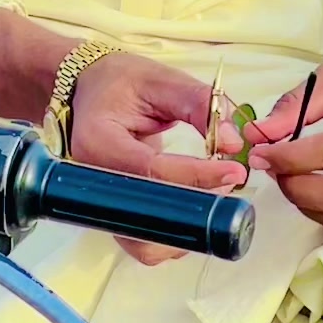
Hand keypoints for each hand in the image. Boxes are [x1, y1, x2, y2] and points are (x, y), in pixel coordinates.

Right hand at [71, 54, 246, 265]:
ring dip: (186, 229)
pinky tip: (196, 207)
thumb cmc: (121, 82)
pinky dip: (174, 234)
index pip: (150, 171)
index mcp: (97, 142)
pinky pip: (144, 240)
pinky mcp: (114, 213)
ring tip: (214, 193)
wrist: (88, 90)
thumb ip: (199, 105)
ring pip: (145, 242)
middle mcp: (91, 182)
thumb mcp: (161, 79)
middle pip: (146, 216)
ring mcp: (100, 204)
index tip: (233, 170)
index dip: (196, 176)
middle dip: (194, 208)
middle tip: (228, 182)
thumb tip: (233, 142)